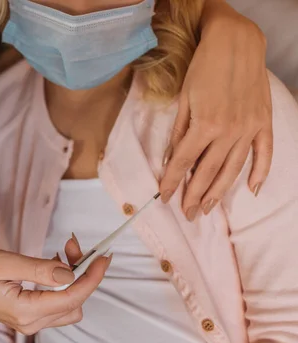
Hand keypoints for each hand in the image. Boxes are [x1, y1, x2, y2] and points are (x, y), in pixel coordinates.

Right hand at [0, 239, 110, 334]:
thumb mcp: (6, 263)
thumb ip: (41, 270)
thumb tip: (71, 273)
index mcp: (26, 311)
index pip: (72, 297)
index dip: (92, 276)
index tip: (104, 256)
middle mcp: (31, 323)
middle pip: (75, 302)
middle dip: (82, 274)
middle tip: (73, 245)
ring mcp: (30, 322)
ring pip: (68, 304)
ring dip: (73, 277)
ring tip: (63, 250)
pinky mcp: (28, 315)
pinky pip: (56, 303)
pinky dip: (62, 282)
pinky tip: (53, 262)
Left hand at [159, 0, 272, 220]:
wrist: (235, 42)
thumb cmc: (203, 68)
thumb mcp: (183, 99)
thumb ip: (179, 132)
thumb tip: (172, 159)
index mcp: (205, 126)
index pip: (183, 163)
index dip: (171, 182)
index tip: (163, 197)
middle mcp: (229, 132)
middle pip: (207, 172)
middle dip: (195, 195)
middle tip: (187, 214)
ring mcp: (249, 128)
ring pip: (233, 169)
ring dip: (220, 192)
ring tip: (208, 209)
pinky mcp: (264, 122)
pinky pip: (264, 153)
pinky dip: (260, 172)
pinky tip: (253, 190)